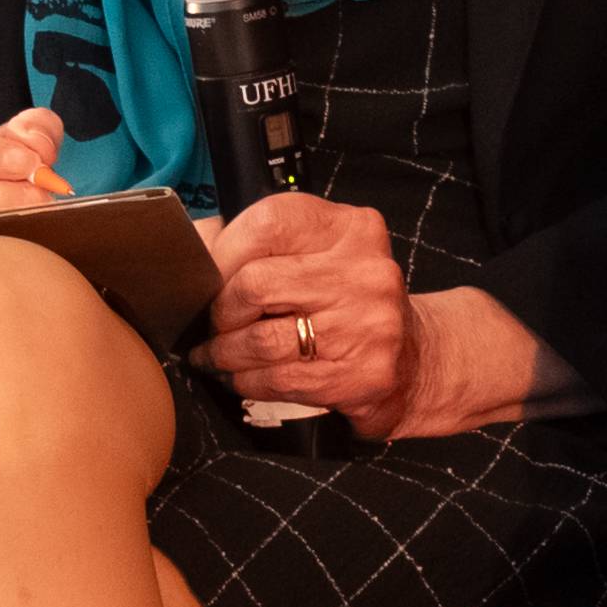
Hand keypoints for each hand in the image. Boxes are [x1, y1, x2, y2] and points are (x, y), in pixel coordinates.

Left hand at [195, 195, 414, 426]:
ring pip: (260, 340)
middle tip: (212, 325)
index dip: (222, 254)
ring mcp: (368, 325)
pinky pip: (278, 380)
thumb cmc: (348, 301)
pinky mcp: (362, 374)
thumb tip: (194, 243)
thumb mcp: (317, 253)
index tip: (207, 277)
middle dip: (219, 312)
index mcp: (351, 229)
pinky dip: (247, 382)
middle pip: (255, 285)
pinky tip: (243, 377)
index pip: (268, 224)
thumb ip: (259, 240)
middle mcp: (366, 272)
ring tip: (216, 355)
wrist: (411, 357)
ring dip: (224, 354)